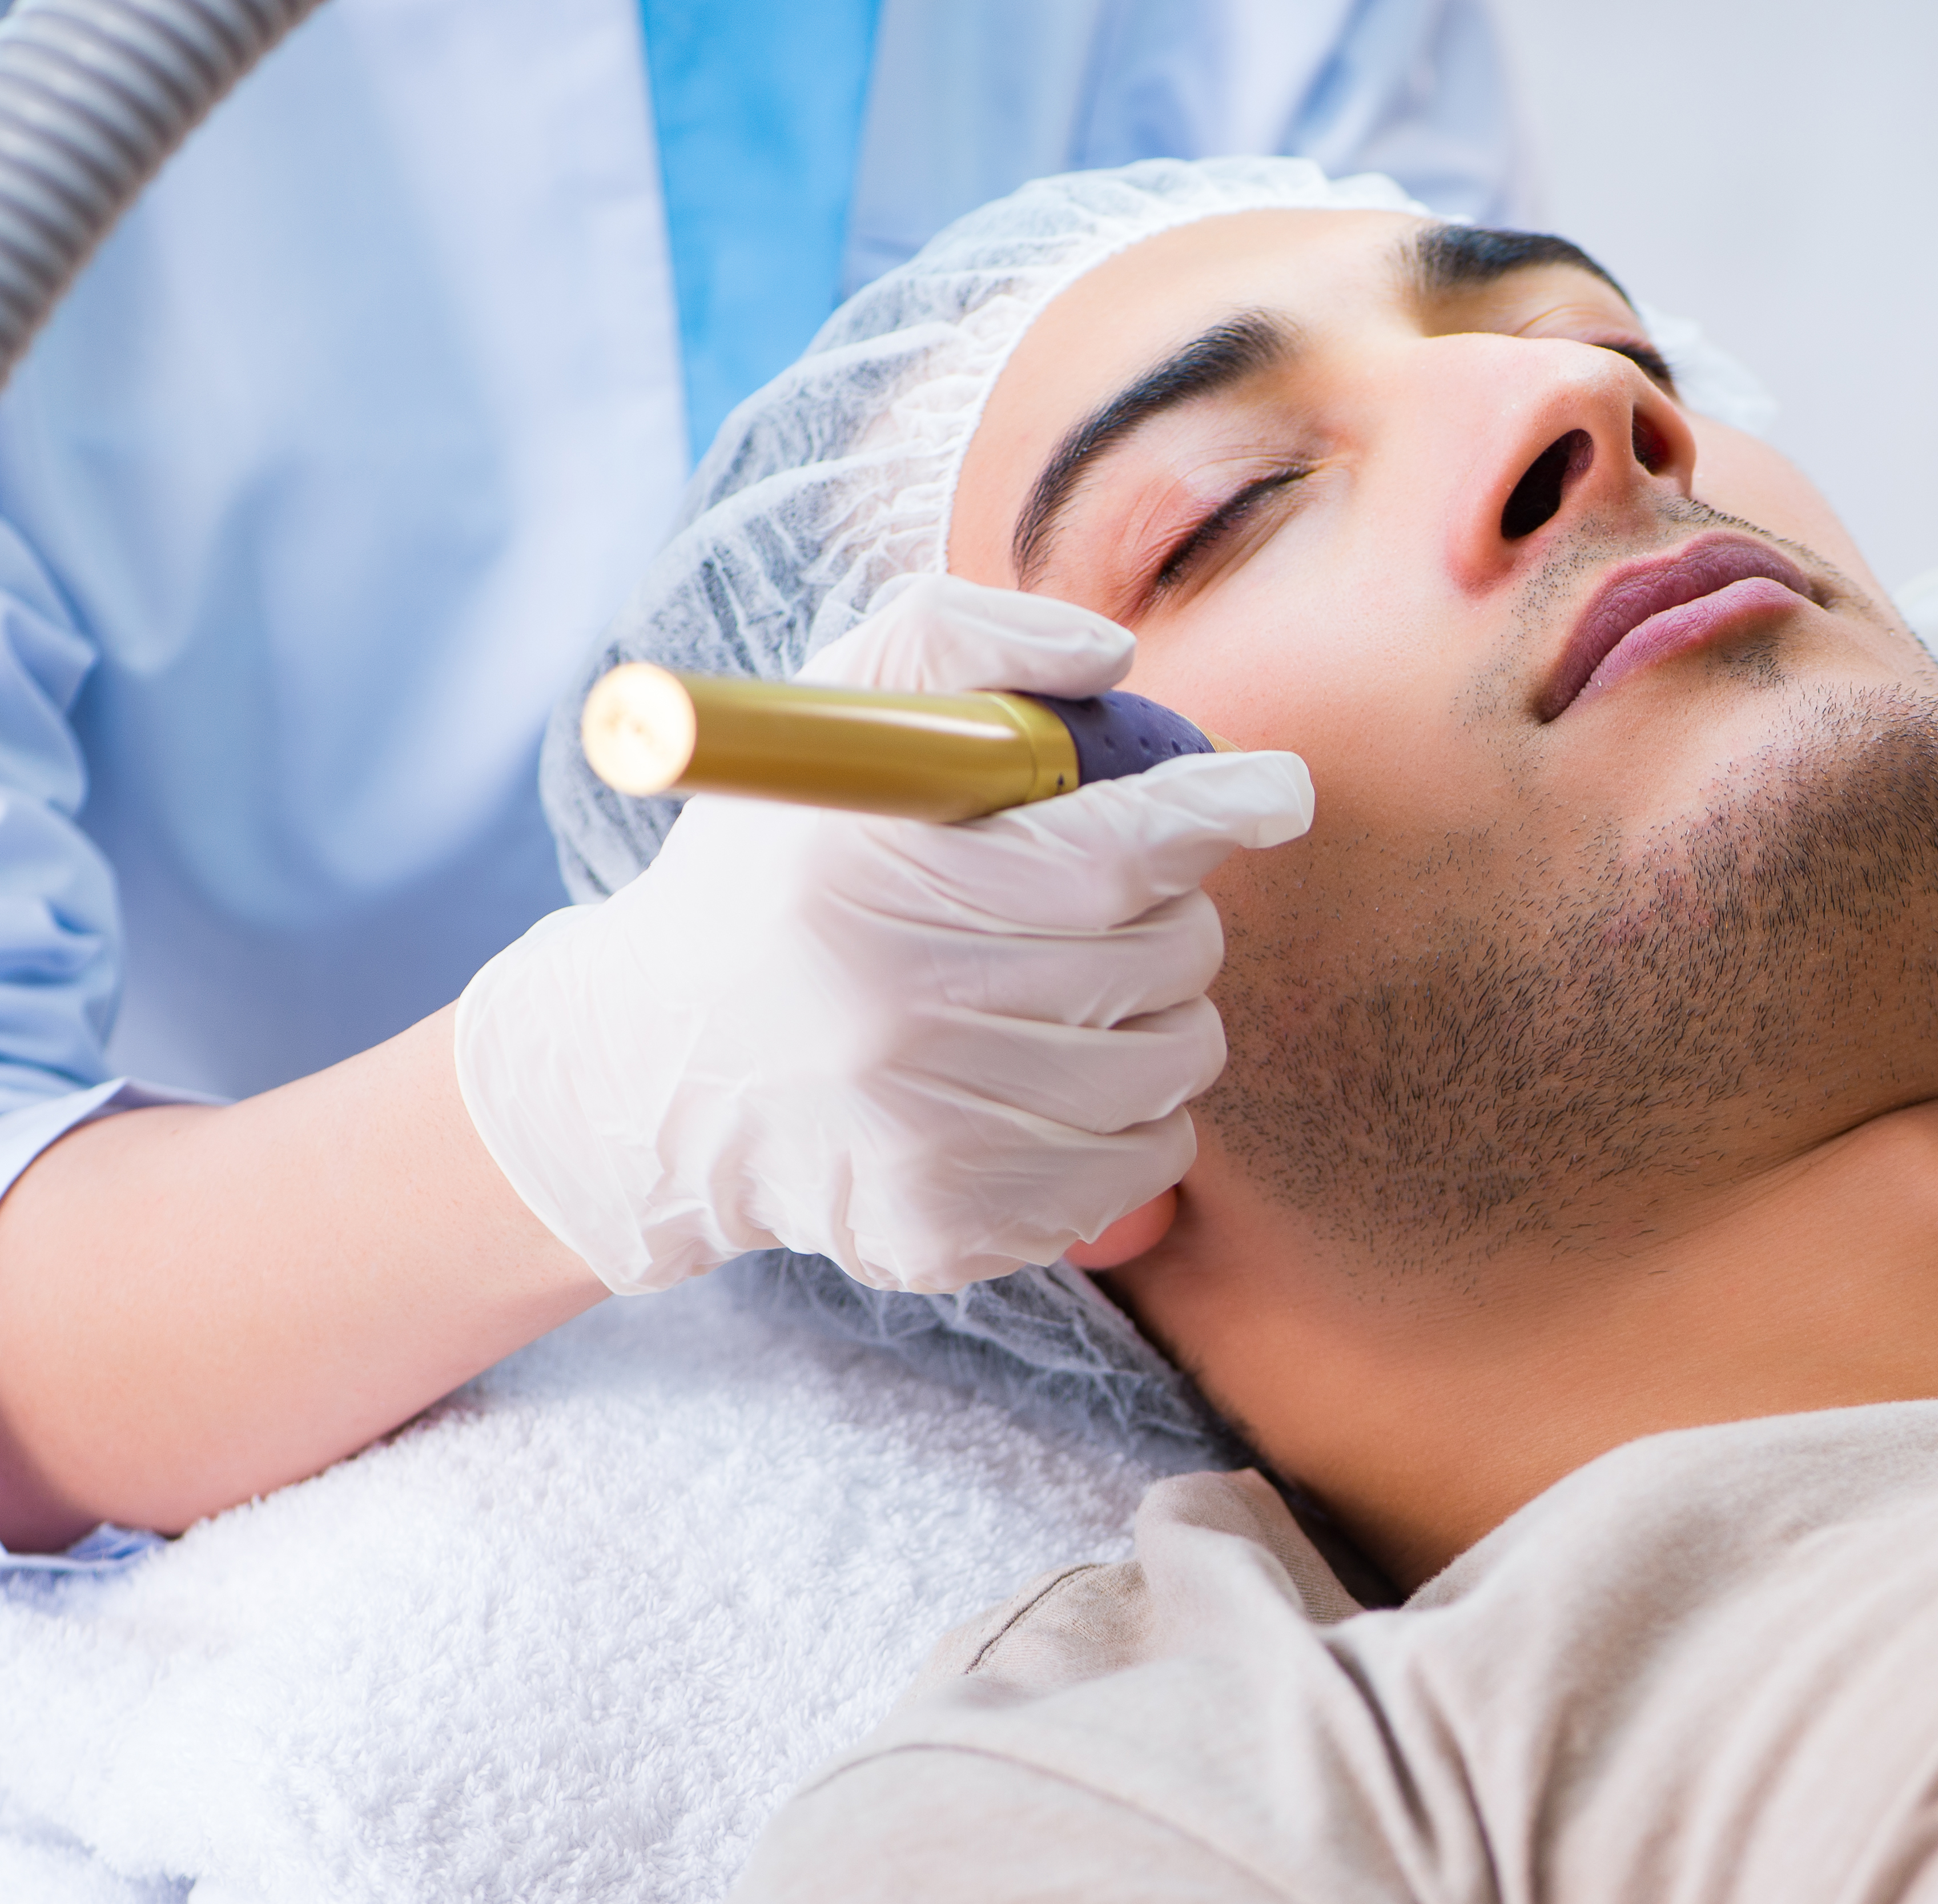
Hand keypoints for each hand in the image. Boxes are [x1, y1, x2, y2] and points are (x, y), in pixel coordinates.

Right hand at [457, 575, 1311, 1292]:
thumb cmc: (779, 877)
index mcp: (876, 875)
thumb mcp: (835, 721)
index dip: (1217, 808)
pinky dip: (1129, 1118)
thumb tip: (1108, 656)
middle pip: (1168, 955)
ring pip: (1175, 1061)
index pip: (1111, 847)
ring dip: (1156, 1017)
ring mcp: (929, 1135)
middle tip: (1105, 907)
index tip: (1277, 791)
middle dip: (1171, 916)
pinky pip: (1146, 1163)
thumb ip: (962, 639)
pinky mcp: (951, 1229)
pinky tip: (1045, 1084)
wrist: (660, 1072)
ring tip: (1069, 995)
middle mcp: (901, 1012)